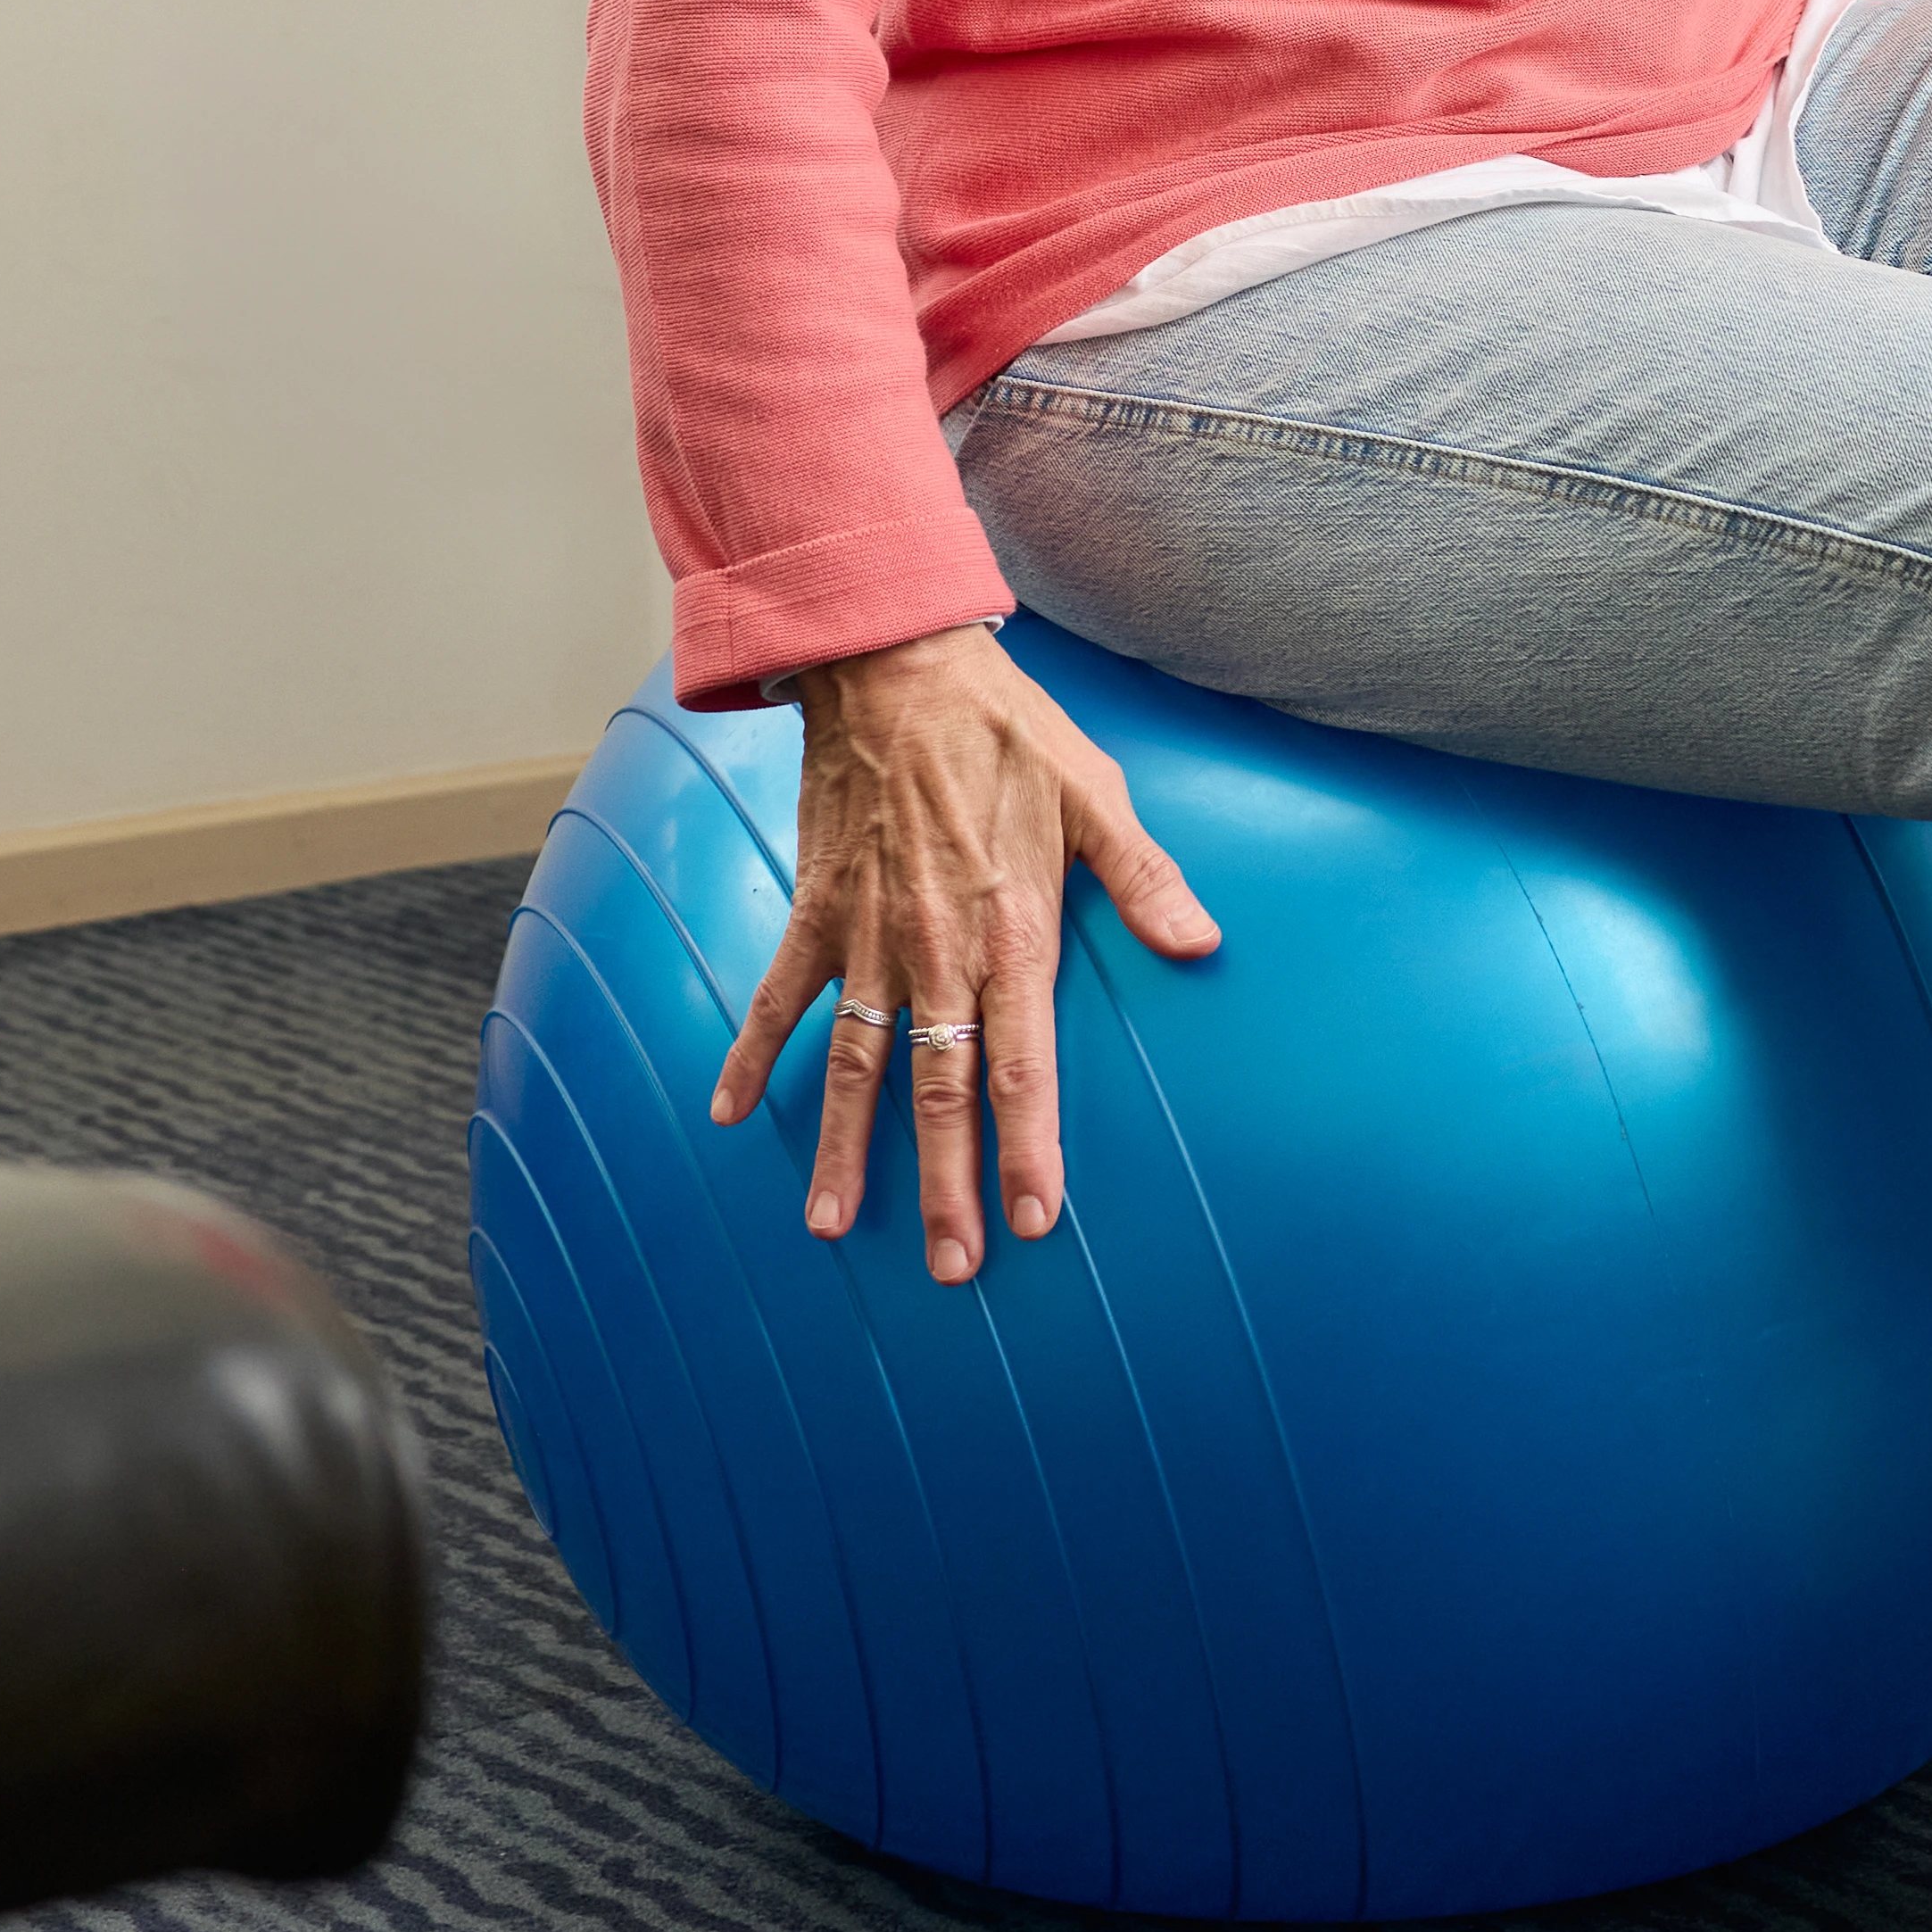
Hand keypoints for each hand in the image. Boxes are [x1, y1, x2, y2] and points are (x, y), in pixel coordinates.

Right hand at [710, 622, 1223, 1279]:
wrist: (897, 667)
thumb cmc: (1008, 731)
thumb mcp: (1098, 795)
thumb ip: (1146, 880)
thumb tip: (1202, 942)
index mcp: (1012, 932)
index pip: (1023, 1066)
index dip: (1029, 1148)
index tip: (1035, 1220)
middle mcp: (935, 950)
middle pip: (940, 1091)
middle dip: (945, 1185)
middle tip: (950, 1264)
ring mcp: (867, 937)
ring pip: (857, 1066)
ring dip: (845, 1150)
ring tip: (833, 1228)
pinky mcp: (815, 911)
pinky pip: (778, 999)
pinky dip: (751, 1058)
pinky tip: (730, 1117)